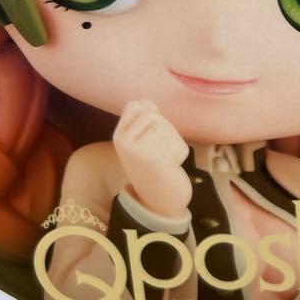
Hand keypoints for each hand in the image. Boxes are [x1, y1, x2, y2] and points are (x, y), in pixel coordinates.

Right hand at [113, 101, 191, 220]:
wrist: (158, 197)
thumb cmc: (153, 165)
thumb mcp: (141, 141)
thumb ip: (143, 121)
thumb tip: (147, 102)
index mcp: (119, 136)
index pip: (135, 106)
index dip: (150, 110)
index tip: (154, 128)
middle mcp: (124, 143)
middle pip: (153, 115)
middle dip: (165, 126)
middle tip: (162, 145)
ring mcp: (137, 152)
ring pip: (166, 127)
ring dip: (173, 139)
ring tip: (166, 155)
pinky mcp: (154, 161)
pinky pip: (177, 143)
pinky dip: (180, 152)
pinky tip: (171, 165)